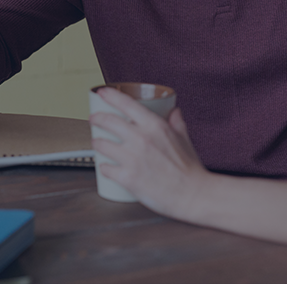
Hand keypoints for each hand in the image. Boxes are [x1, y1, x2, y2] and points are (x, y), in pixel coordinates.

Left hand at [89, 87, 209, 218]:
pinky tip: (105, 166)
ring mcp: (132, 158)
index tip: (102, 92)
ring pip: (101, 144)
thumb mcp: (184, 138)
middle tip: (94, 119)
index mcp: (155, 126)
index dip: (110, 95)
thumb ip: (177, 122)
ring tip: (98, 144)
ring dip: (96, 143)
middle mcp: (141, 139)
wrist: (192, 195)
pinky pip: (105, 168)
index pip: (126, 103)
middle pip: (108, 121)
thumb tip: (174, 111)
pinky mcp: (127, 178)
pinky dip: (103, 167)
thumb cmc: (190, 169)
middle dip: (97, 118)